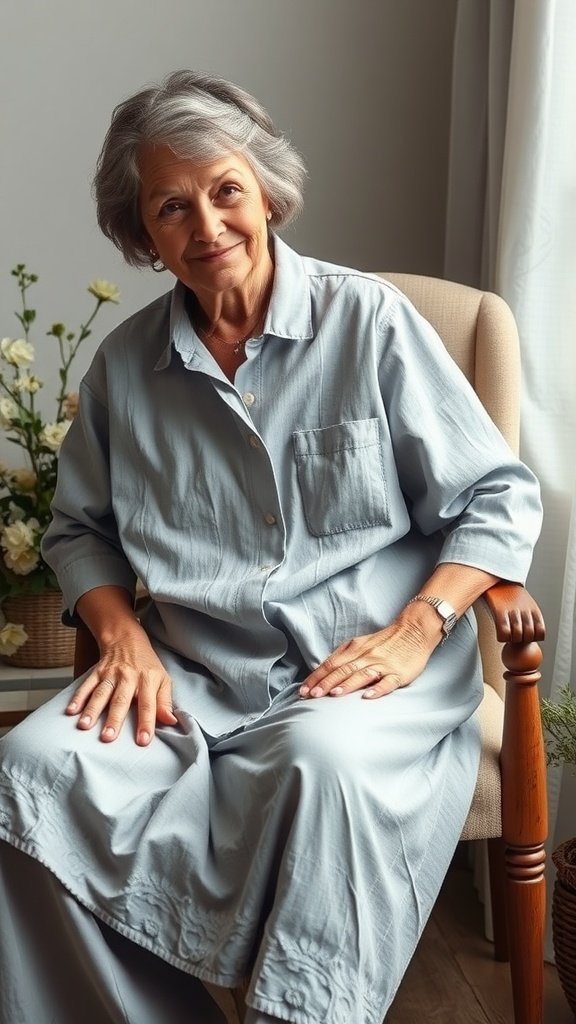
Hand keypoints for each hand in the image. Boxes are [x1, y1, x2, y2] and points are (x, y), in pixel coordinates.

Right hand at [65, 625, 177, 744]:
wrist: (128, 640)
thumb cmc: (147, 666)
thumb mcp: (163, 680)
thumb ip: (165, 702)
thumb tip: (171, 722)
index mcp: (147, 680)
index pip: (148, 704)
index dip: (146, 722)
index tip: (143, 741)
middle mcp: (128, 677)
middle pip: (120, 700)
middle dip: (114, 719)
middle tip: (108, 738)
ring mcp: (111, 674)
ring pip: (101, 693)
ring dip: (92, 710)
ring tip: (84, 726)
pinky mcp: (97, 672)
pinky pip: (86, 685)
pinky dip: (78, 698)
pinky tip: (71, 711)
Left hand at [299, 617, 438, 700]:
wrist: (414, 631)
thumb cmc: (384, 641)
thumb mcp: (360, 644)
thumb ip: (343, 656)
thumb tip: (322, 671)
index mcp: (355, 649)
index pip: (331, 664)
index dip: (316, 677)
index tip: (303, 690)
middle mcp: (366, 656)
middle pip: (342, 670)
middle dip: (325, 683)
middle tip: (311, 695)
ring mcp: (382, 665)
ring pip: (362, 674)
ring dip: (347, 684)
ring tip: (333, 694)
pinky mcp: (398, 673)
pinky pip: (387, 682)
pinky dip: (377, 689)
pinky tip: (368, 697)